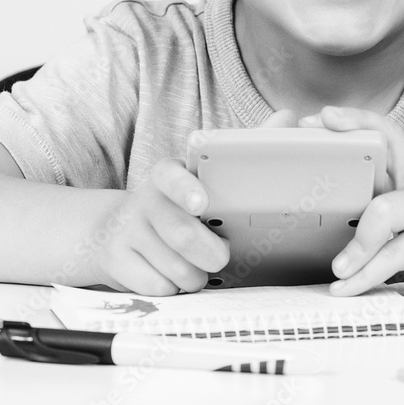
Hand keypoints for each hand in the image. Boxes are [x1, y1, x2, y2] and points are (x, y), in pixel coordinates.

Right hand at [89, 107, 297, 293]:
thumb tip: (287, 116)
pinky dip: (174, 289)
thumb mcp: (203, 175)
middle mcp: (145, 199)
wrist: (116, 232)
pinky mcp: (116, 262)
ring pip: (173, 267)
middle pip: (181, 233)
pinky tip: (173, 275)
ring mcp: (127, 232)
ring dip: (195, 275)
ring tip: (199, 266)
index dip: (186, 189)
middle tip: (222, 255)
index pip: (171, 176)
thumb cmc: (177, 203)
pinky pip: (157, 287)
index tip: (202, 204)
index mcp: (167, 174)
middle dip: (210, 252)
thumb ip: (244, 149)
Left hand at [298, 106, 403, 297]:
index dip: (355, 120)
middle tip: (313, 139)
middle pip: (387, 144)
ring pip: (387, 209)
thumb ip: (382, 234)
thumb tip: (335, 251)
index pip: (386, 135)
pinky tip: (350, 287)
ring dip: (358, 242)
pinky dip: (372, 272)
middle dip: (350, 135)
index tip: (320, 116)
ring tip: (336, 270)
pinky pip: (403, 251)